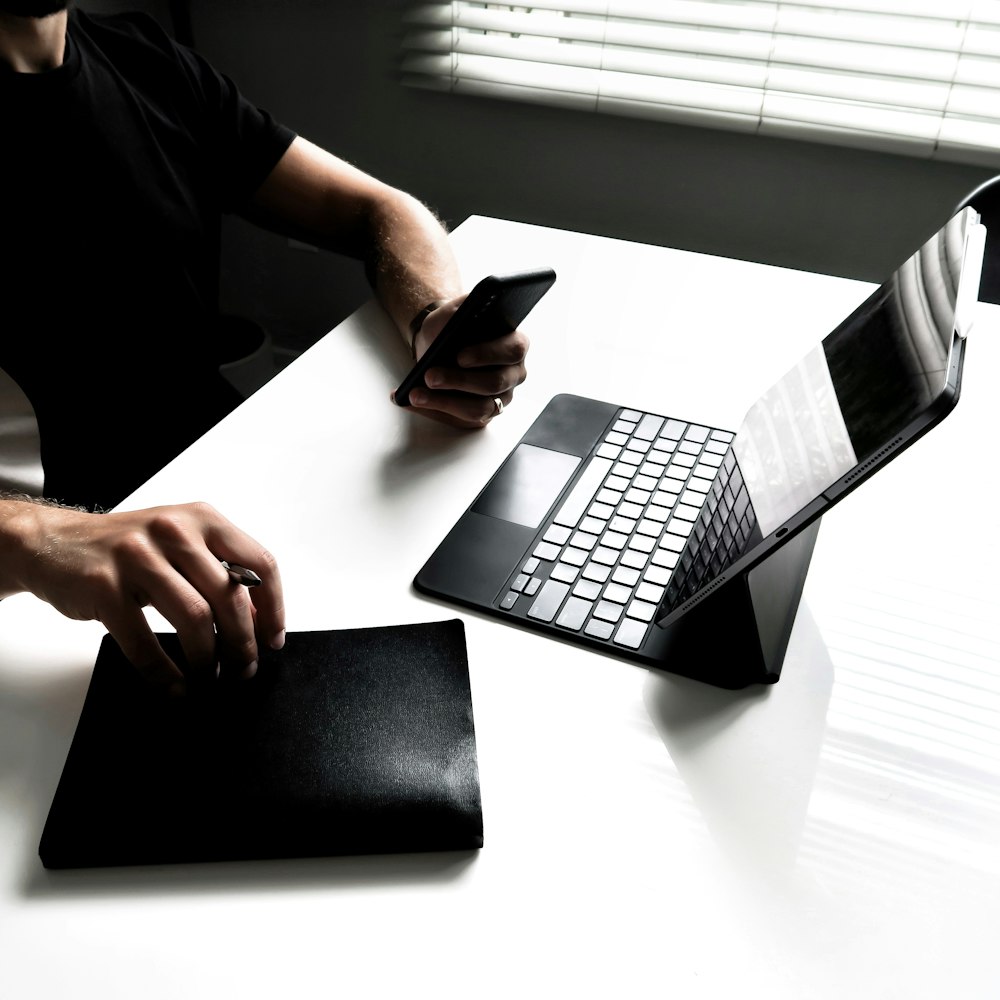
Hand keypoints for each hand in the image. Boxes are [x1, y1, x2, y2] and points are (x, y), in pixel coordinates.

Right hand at [12, 501, 284, 693]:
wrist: (52, 541)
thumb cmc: (126, 548)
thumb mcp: (180, 543)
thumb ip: (219, 570)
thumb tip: (258, 620)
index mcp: (203, 519)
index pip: (260, 565)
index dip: (273, 608)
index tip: (273, 640)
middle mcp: (175, 530)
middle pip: (230, 597)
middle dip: (243, 643)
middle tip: (243, 669)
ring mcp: (137, 556)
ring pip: (195, 618)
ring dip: (208, 659)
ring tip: (211, 678)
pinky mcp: (104, 585)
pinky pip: (144, 639)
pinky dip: (164, 672)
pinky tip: (174, 685)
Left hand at [399, 295, 529, 428]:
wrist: (439, 341)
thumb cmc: (451, 326)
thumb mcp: (453, 310)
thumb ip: (460, 310)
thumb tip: (458, 321)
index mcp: (515, 344)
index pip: (512, 351)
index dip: (487, 354)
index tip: (459, 357)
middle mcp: (513, 374)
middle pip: (493, 383)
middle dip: (458, 381)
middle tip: (430, 376)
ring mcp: (500, 398)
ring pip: (478, 408)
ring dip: (444, 402)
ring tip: (416, 394)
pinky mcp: (483, 415)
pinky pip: (461, 419)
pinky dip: (433, 410)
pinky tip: (412, 401)